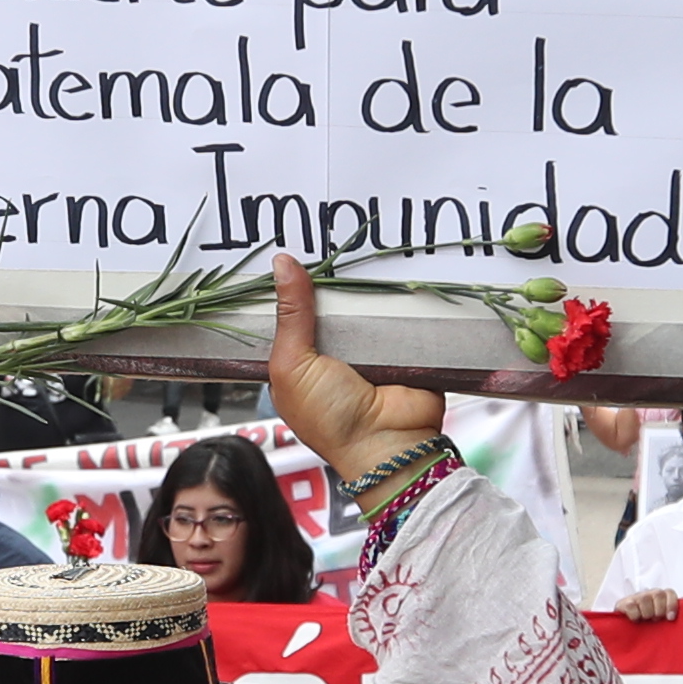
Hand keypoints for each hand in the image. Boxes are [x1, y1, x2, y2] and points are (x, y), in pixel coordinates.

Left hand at [265, 255, 447, 478]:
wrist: (388, 443)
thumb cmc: (331, 419)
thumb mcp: (293, 365)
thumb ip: (290, 315)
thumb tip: (282, 266)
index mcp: (297, 362)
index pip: (288, 313)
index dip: (285, 286)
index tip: (286, 249)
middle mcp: (331, 353)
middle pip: (326, 302)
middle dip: (327, 278)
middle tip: (324, 240)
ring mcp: (366, 348)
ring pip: (361, 303)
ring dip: (363, 286)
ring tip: (360, 251)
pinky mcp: (400, 344)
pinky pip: (395, 311)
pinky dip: (394, 298)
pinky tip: (392, 274)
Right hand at [617, 587, 680, 623]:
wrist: (629, 628)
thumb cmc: (650, 623)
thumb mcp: (665, 618)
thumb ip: (677, 609)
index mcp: (661, 597)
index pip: (669, 593)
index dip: (671, 604)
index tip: (670, 618)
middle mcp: (650, 594)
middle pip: (658, 594)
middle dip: (658, 610)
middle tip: (655, 619)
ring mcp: (637, 597)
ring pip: (645, 599)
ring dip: (647, 613)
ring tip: (645, 620)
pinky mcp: (624, 603)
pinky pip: (631, 606)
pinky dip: (635, 615)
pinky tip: (636, 620)